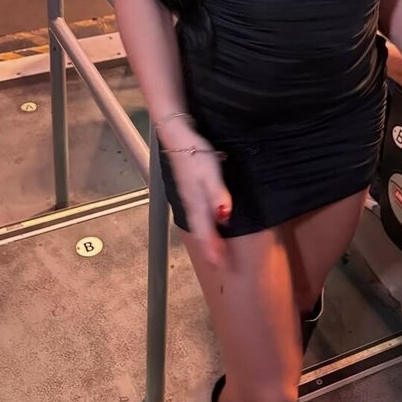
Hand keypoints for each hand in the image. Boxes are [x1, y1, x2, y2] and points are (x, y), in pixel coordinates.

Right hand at [165, 130, 231, 267]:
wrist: (177, 136)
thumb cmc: (194, 153)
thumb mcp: (210, 174)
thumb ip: (217, 196)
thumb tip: (224, 218)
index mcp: (196, 203)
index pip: (204, 232)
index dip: (212, 249)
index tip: (219, 265)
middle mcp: (190, 202)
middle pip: (200, 231)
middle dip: (208, 248)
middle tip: (217, 264)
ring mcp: (188, 195)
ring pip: (197, 223)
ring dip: (205, 237)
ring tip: (212, 250)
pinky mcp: (188, 187)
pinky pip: (196, 213)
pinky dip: (202, 223)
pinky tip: (205, 222)